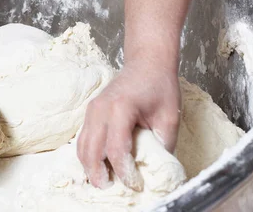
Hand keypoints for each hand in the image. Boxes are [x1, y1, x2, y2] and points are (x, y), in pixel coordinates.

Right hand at [77, 61, 180, 189]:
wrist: (146, 63)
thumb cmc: (160, 86)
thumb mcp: (170, 117)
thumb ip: (164, 145)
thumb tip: (160, 172)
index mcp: (121, 108)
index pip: (117, 149)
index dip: (125, 171)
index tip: (136, 184)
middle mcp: (101, 109)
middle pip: (92, 149)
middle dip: (98, 173)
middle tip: (109, 188)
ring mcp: (92, 109)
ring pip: (82, 145)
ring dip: (89, 165)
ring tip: (101, 181)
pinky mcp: (90, 111)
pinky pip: (83, 137)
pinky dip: (87, 154)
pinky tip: (98, 165)